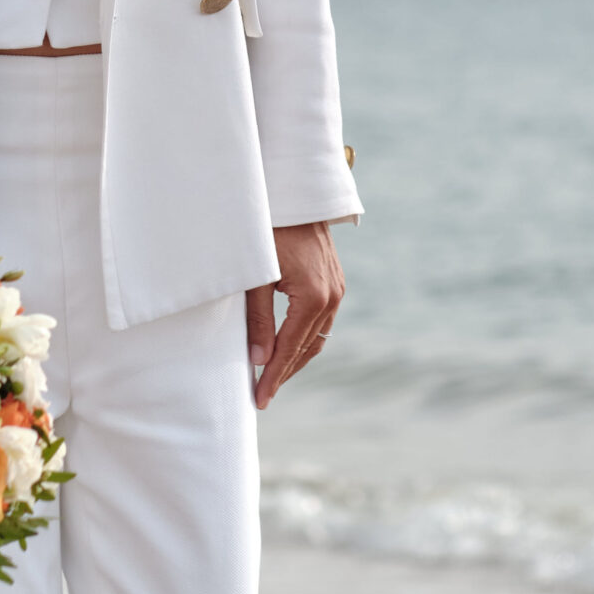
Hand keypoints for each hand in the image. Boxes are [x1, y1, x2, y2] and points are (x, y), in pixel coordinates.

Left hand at [245, 221, 344, 409]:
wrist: (294, 194)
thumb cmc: (268, 231)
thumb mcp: (256, 277)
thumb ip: (258, 320)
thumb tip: (259, 360)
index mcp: (314, 297)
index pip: (290, 349)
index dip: (274, 377)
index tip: (259, 399)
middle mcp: (333, 296)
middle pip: (308, 349)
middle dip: (285, 372)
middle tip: (262, 393)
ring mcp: (337, 288)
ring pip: (318, 337)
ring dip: (296, 357)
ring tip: (273, 375)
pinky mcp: (335, 281)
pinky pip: (322, 321)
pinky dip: (305, 338)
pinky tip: (287, 344)